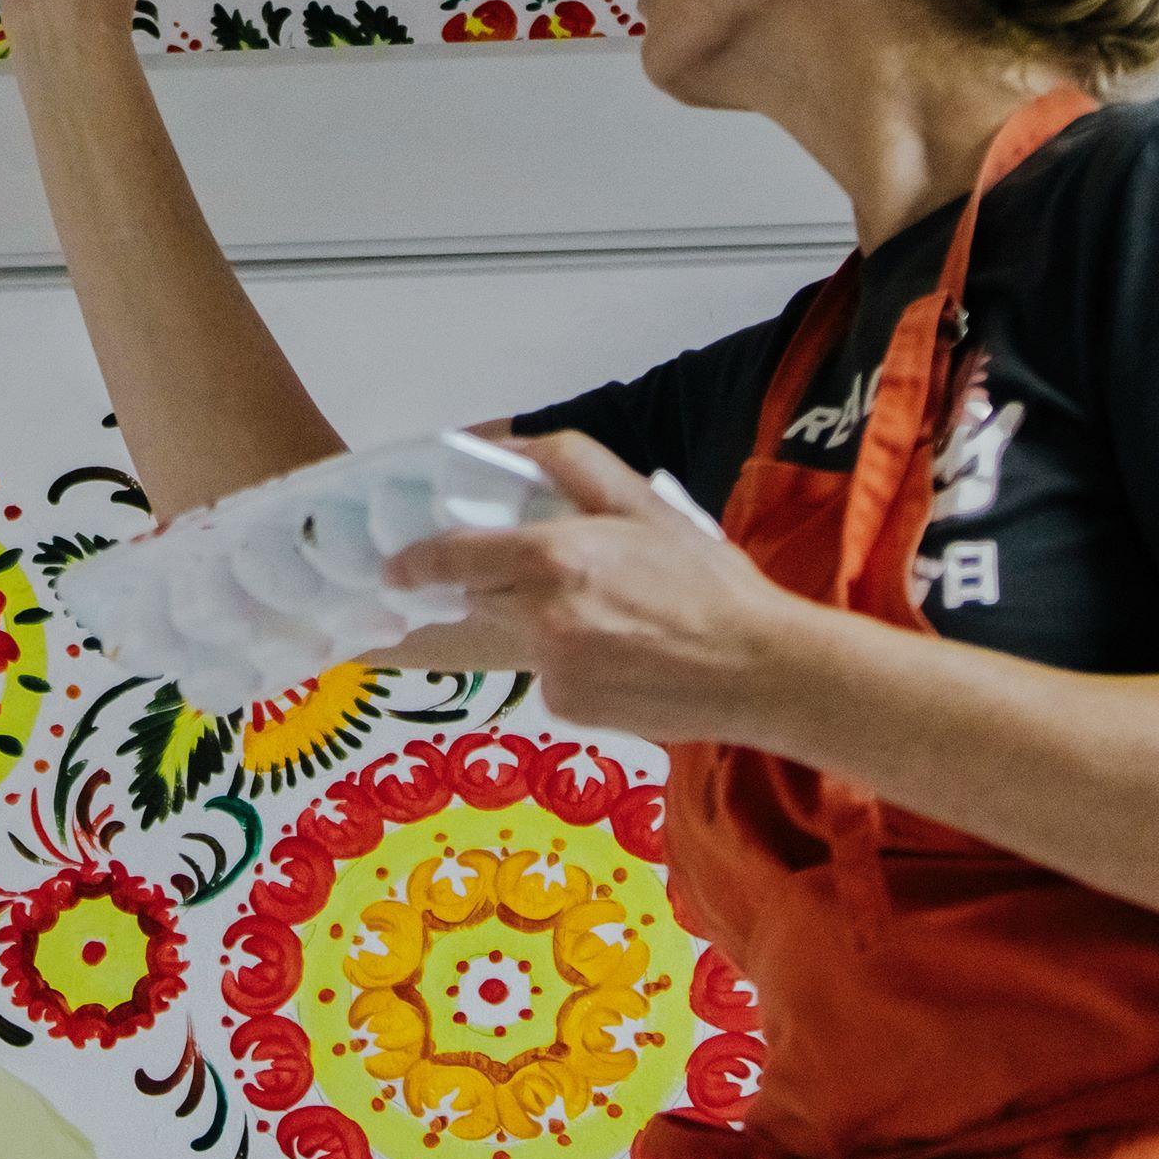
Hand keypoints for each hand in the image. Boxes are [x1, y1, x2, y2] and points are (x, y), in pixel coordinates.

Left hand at [381, 435, 811, 745]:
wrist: (761, 670)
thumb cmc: (706, 581)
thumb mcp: (644, 502)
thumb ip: (573, 465)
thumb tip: (509, 448)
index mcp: (553, 559)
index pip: (456, 559)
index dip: (419, 562)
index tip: (397, 568)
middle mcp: (541, 618)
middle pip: (483, 598)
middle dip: (497, 585)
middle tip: (549, 576)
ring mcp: (553, 670)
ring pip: (518, 638)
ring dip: (539, 623)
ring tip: (609, 618)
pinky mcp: (569, 710)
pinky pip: (548, 677)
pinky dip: (568, 663)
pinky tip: (620, 657)